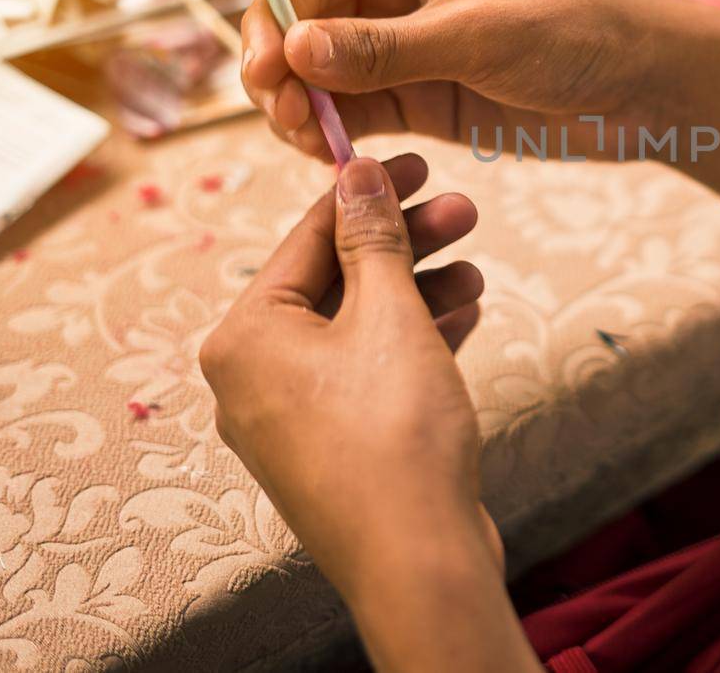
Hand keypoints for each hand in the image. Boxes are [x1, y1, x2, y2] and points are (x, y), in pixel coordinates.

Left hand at [199, 155, 497, 599]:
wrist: (418, 559)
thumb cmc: (394, 436)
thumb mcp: (389, 314)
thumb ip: (373, 237)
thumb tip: (357, 171)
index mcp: (245, 336)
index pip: (306, 237)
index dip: (368, 191)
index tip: (416, 161)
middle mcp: (252, 375)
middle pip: (335, 281)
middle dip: (404, 244)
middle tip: (462, 209)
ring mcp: (291, 417)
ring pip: (357, 327)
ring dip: (417, 290)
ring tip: (475, 265)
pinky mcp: (332, 445)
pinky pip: (367, 371)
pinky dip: (412, 340)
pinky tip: (463, 314)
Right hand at [241, 0, 682, 160]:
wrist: (648, 83)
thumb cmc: (577, 28)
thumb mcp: (478, 34)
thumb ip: (384, 48)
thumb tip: (293, 51)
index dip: (274, 23)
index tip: (266, 76)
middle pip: (301, 26)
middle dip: (281, 71)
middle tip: (289, 121)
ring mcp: (405, 45)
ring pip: (320, 75)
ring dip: (301, 107)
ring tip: (311, 144)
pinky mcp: (423, 95)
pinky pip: (356, 111)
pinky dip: (334, 133)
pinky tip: (331, 157)